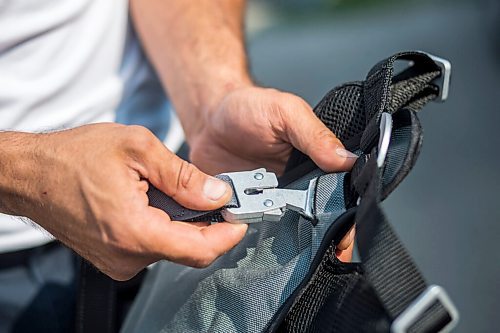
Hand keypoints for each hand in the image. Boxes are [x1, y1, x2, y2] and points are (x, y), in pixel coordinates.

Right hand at [0, 124, 246, 279]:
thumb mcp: (137, 149)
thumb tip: (217, 194)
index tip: (242, 218)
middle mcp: (127, 256)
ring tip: (179, 192)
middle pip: (189, 249)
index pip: (199, 249)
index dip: (228, 235)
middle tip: (218, 195)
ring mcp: (118, 261)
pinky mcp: (114, 258)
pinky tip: (159, 202)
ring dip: (185, 222)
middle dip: (210, 224)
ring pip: (172, 247)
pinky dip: (166, 226)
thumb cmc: (75, 157)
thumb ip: (183, 175)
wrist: (32, 175)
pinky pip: (153, 246)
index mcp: (134, 231)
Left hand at [188, 85, 357, 260]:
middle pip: (319, 220)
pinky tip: (264, 250)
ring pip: (290, 232)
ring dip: (293, 244)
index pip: (341, 194)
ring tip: (298, 258)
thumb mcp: (287, 113)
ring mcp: (273, 200)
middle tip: (327, 255)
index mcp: (317, 163)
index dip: (346, 217)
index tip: (346, 236)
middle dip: (324, 239)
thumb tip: (347, 160)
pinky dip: (259, 239)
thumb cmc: (250, 107)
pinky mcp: (248, 209)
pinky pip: (257, 230)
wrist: (210, 119)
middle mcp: (298, 185)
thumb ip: (316, 136)